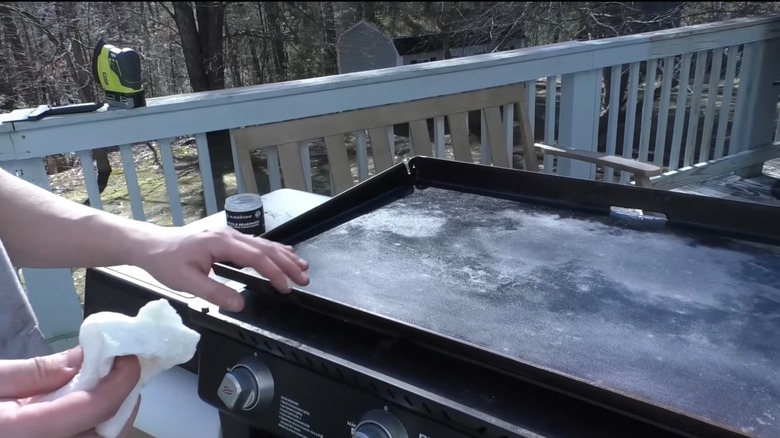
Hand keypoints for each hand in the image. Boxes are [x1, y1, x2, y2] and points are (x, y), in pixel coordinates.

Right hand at [0, 347, 140, 437]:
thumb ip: (36, 373)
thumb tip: (86, 356)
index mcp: (19, 434)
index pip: (93, 408)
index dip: (121, 379)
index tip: (129, 355)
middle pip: (104, 437)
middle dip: (121, 404)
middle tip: (121, 373)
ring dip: (109, 420)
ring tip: (103, 390)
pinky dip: (90, 432)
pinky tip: (83, 411)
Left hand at [138, 226, 309, 311]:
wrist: (152, 245)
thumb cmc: (166, 262)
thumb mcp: (187, 282)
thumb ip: (215, 293)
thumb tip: (239, 305)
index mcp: (221, 243)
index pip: (256, 258)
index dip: (274, 273)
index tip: (286, 287)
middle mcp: (229, 235)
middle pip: (266, 249)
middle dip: (287, 264)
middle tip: (304, 279)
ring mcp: (230, 235)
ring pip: (264, 244)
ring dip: (284, 257)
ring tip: (302, 268)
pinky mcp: (228, 239)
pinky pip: (256, 244)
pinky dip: (274, 251)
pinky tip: (284, 255)